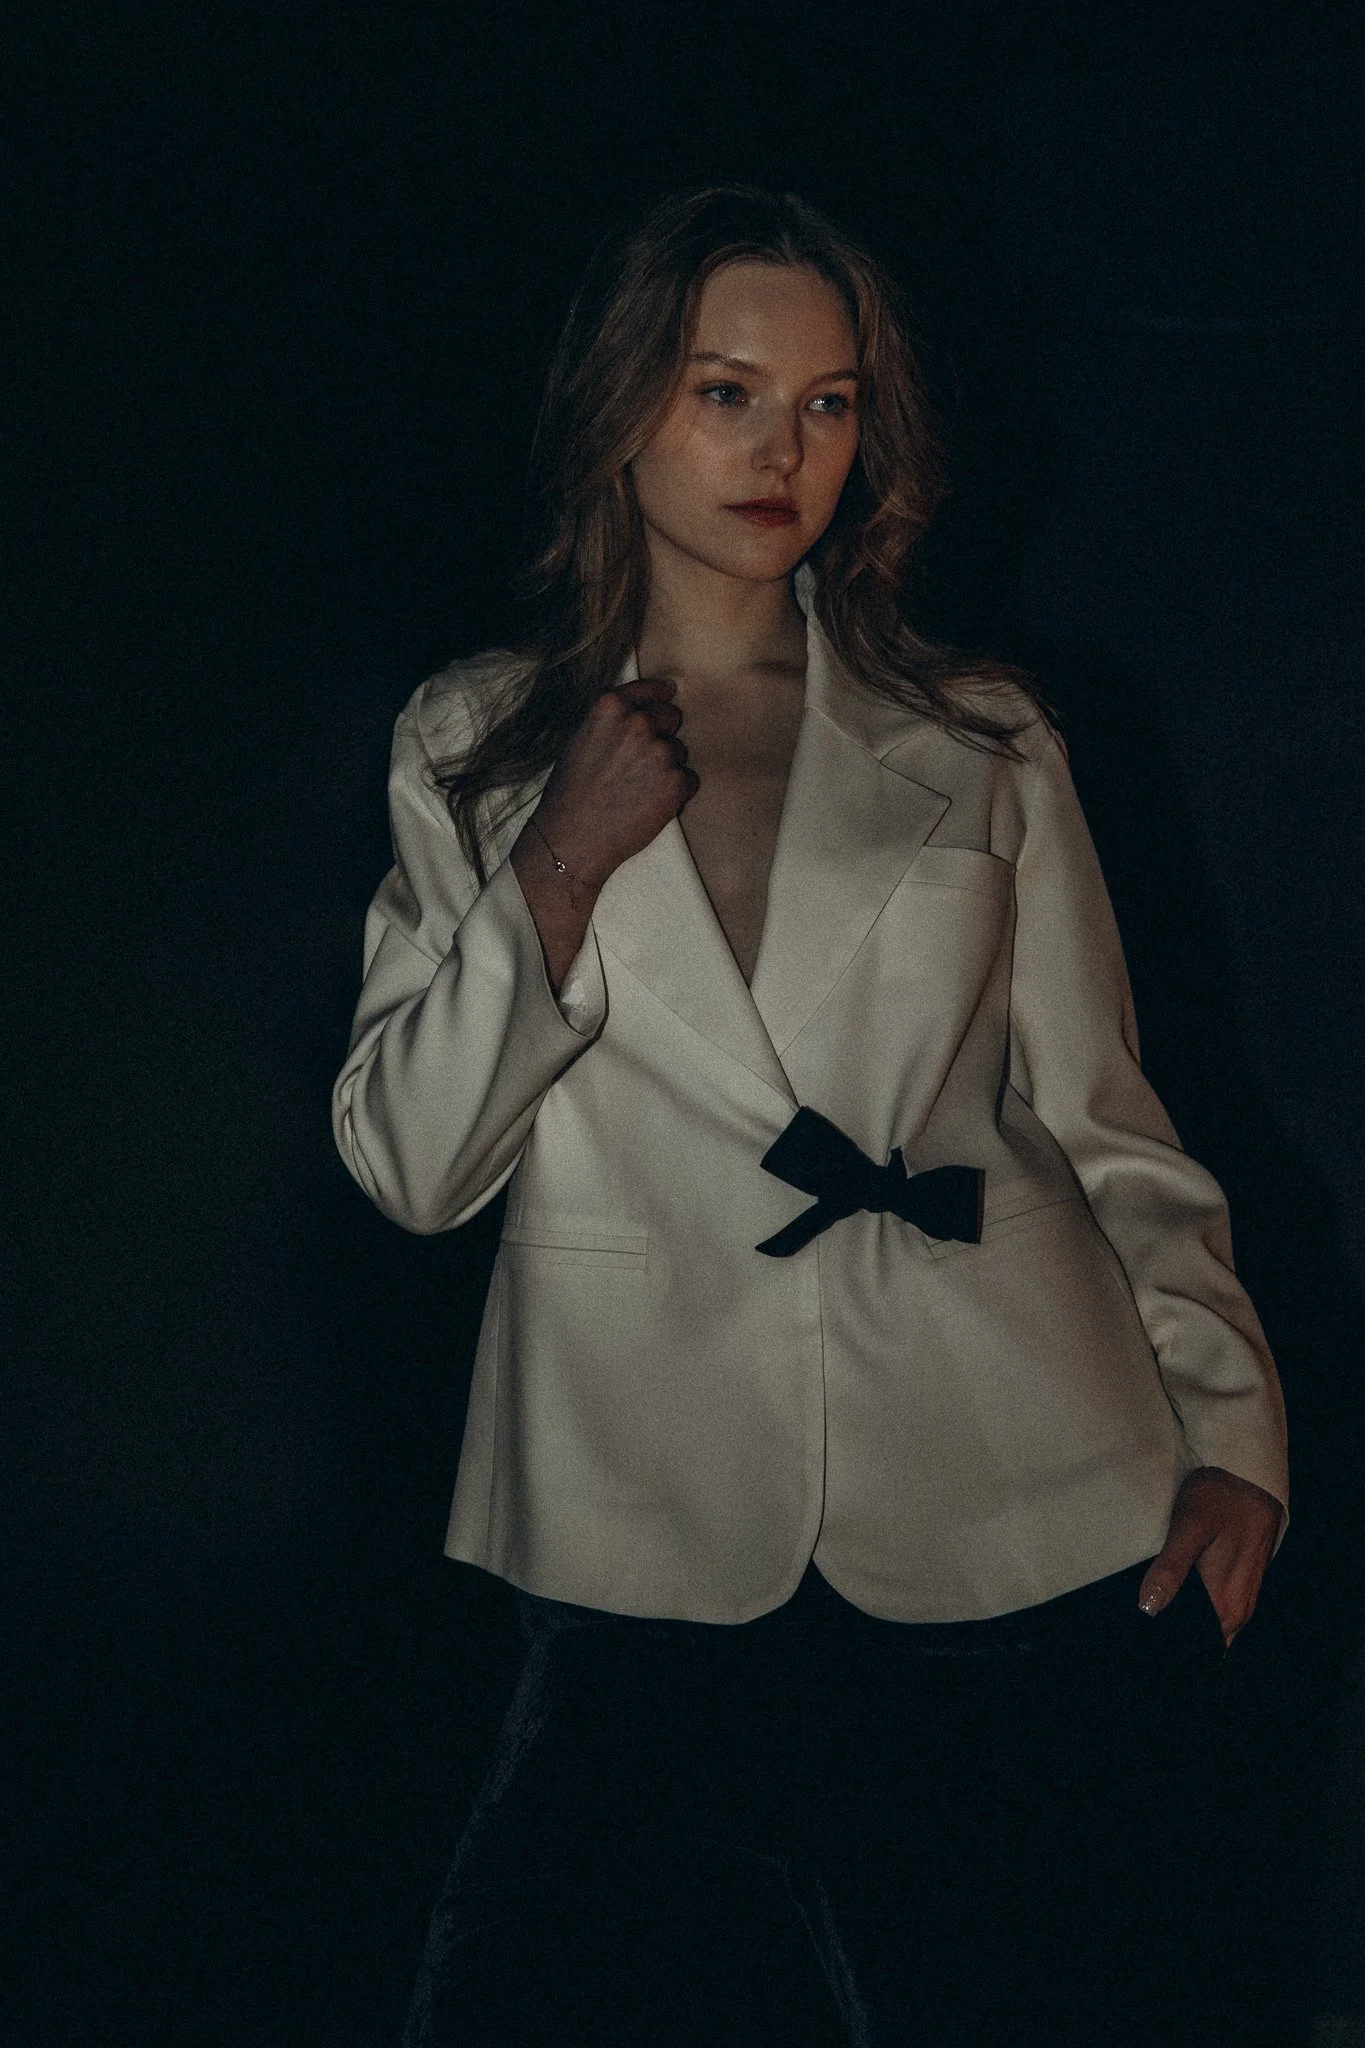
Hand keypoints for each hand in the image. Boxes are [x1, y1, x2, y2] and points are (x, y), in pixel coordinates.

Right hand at [532, 678, 698, 891]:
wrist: (572, 838)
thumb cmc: (570, 794)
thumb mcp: (580, 740)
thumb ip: (612, 722)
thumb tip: (640, 714)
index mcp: (610, 707)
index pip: (651, 689)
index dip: (661, 695)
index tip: (669, 695)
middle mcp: (638, 723)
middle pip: (672, 716)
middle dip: (664, 734)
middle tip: (643, 762)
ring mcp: (660, 752)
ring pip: (680, 751)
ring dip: (667, 768)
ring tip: (637, 791)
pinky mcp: (677, 782)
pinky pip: (689, 780)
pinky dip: (677, 794)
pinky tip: (649, 805)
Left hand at [1138, 1465, 1282, 1645]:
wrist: (1248, 1474)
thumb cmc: (1218, 1498)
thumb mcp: (1188, 1528)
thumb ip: (1171, 1569)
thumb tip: (1148, 1609)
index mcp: (1226, 1605)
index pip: (1197, 1647)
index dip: (1170, 1648)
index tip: (1141, 1647)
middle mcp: (1239, 1609)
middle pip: (1203, 1638)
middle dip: (1174, 1637)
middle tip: (1136, 1632)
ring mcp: (1243, 1595)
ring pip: (1211, 1624)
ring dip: (1185, 1621)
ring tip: (1150, 1614)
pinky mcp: (1242, 1581)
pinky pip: (1218, 1607)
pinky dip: (1197, 1607)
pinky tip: (1172, 1595)